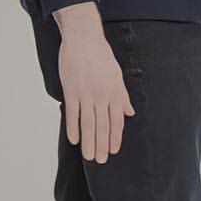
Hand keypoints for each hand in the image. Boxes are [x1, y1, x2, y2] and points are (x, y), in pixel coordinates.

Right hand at [55, 3, 134, 163]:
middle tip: (101, 161)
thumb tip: (129, 112)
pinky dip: (73, 128)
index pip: (117, 121)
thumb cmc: (100, 55)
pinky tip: (74, 139)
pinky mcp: (71, 90)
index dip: (115, 138)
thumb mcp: (117, 75)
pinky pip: (72, 113)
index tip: (113, 151)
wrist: (84, 38)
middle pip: (102, 126)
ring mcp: (86, 94)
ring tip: (89, 156)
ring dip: (89, 142)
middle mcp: (102, 96)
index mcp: (115, 93)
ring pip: (88, 123)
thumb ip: (122, 96)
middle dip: (102, 145)